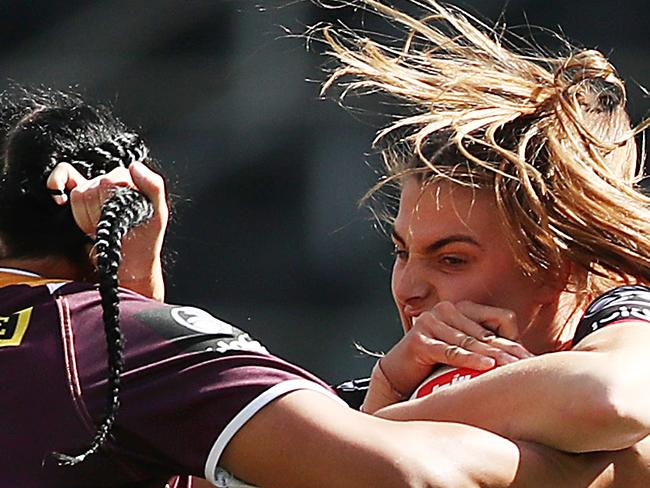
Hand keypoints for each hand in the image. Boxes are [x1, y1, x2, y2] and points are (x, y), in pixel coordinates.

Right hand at [46, 162, 168, 300]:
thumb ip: (153, 186)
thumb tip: (134, 166)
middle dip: (101, 210)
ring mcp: (94, 190)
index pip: (112, 177)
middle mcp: (113, 184)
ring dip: (87, 214)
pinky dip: (57, 184)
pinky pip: (63, 177)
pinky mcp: (78, 200)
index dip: (114, 199)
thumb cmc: (145, 241)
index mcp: (132, 182)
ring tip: (102, 226)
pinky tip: (61, 201)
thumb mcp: (159, 214)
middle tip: (113, 224)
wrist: (130, 264)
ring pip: (79, 192)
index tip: (121, 216)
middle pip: (95, 185)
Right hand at [363, 301, 532, 412]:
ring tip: (513, 369)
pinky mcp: (419, 340)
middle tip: (528, 366)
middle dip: (508, 352)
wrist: (399, 376)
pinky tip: (487, 366)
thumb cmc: (434, 364)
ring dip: (493, 357)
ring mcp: (430, 322)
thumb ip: (487, 347)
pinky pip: (450, 352)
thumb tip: (523, 356)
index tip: (530, 359)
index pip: (497, 318)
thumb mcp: (464, 350)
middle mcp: (445, 310)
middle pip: (485, 333)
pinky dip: (469, 360)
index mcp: (461, 308)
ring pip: (469, 343)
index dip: (514, 339)